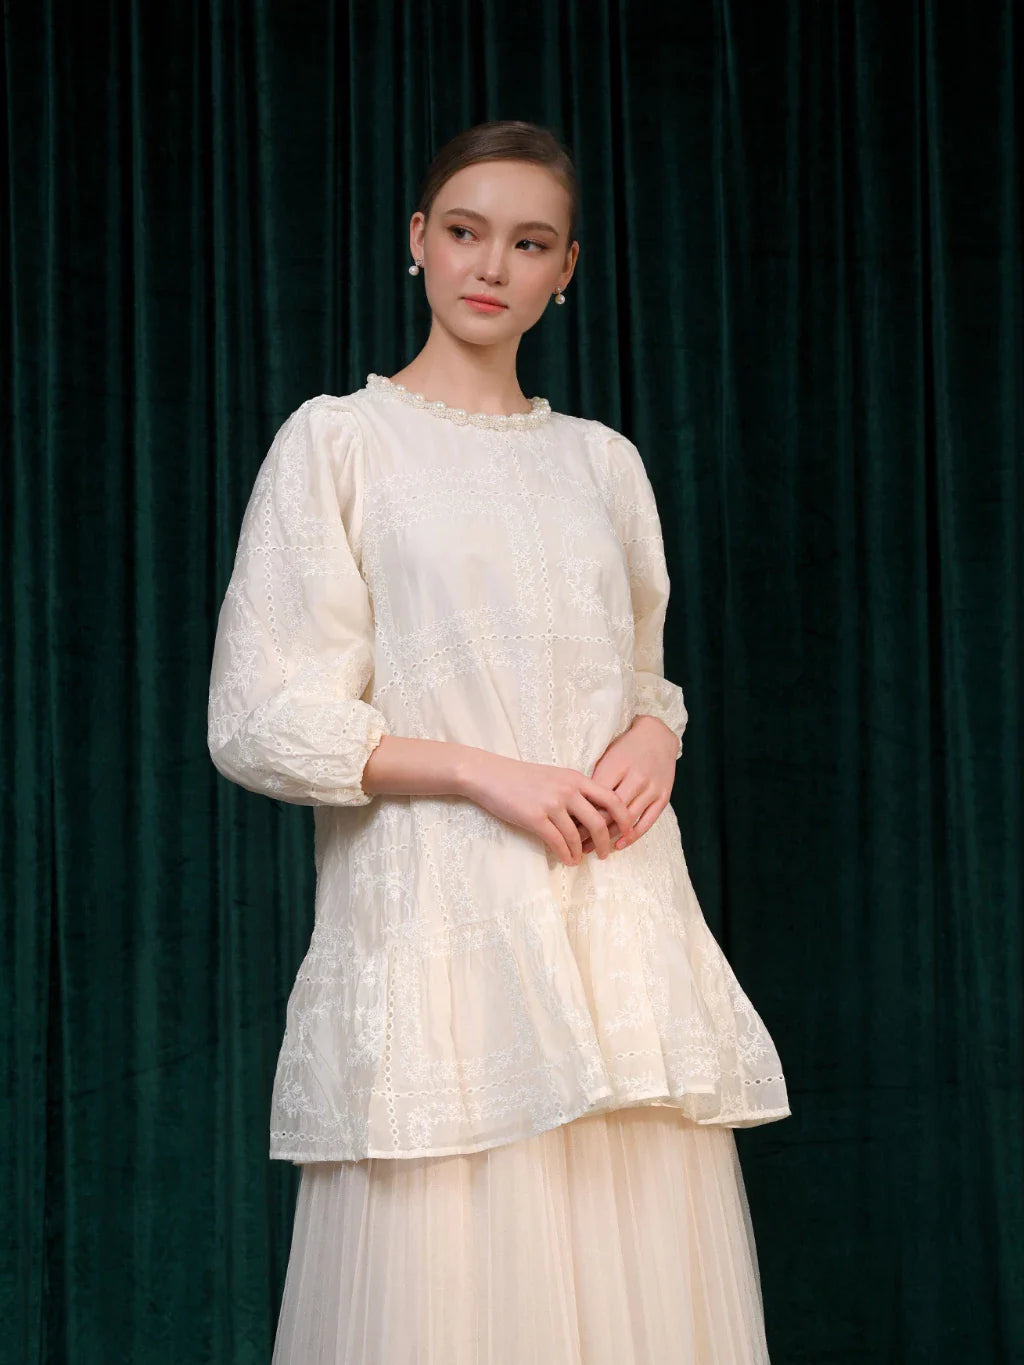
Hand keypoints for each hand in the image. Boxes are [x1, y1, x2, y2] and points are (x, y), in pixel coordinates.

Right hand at [458, 751, 635, 866]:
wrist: (490, 774)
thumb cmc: (522, 778)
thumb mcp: (555, 776)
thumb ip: (575, 790)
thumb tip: (594, 814)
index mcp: (576, 778)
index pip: (611, 798)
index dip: (624, 818)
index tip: (628, 833)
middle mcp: (568, 790)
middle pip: (599, 821)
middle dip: (607, 842)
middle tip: (607, 853)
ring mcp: (551, 804)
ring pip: (578, 836)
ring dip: (582, 853)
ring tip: (581, 860)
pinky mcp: (535, 818)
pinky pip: (558, 842)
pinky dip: (566, 855)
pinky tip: (566, 860)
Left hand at [575, 715, 677, 853]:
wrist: (657, 735)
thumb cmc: (624, 748)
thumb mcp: (605, 757)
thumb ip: (593, 780)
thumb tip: (573, 807)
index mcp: (616, 766)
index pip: (595, 798)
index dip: (579, 815)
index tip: (566, 828)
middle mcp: (636, 778)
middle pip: (610, 812)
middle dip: (590, 831)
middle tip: (575, 844)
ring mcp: (651, 789)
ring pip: (627, 820)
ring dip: (608, 837)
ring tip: (592, 849)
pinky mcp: (663, 796)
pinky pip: (647, 822)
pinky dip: (632, 836)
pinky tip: (618, 845)